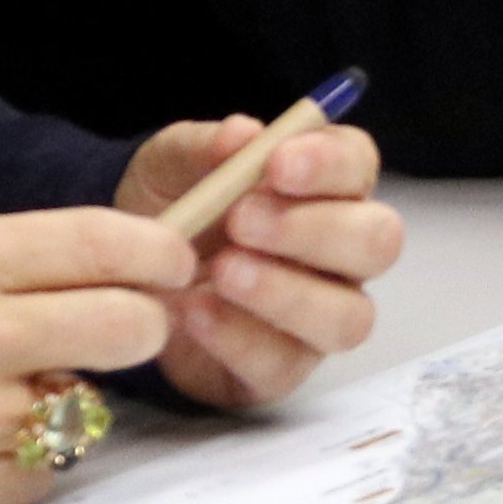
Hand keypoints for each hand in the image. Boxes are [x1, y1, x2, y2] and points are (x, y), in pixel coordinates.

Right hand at [0, 206, 196, 503]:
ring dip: (73, 394)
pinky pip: (50, 468)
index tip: (177, 262)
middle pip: (127, 327)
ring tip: (22, 381)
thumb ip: (40, 256)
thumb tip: (146, 262)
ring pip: (92, 403)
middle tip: (129, 326)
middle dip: (143, 325)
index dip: (161, 254)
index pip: (104, 244)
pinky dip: (35, 454)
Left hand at [116, 115, 404, 408]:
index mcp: (325, 186)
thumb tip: (243, 133)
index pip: (358, 164)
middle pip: (378, 241)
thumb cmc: (171, 208)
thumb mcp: (169, 165)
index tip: (276, 164)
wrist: (124, 277)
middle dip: (314, 229)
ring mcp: (319, 318)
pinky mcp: (282, 369)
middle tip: (240, 220)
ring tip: (222, 272)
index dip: (330, 163)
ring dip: (287, 292)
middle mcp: (339, 254)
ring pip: (349, 316)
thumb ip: (203, 146)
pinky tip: (195, 312)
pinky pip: (284, 364)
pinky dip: (238, 336)